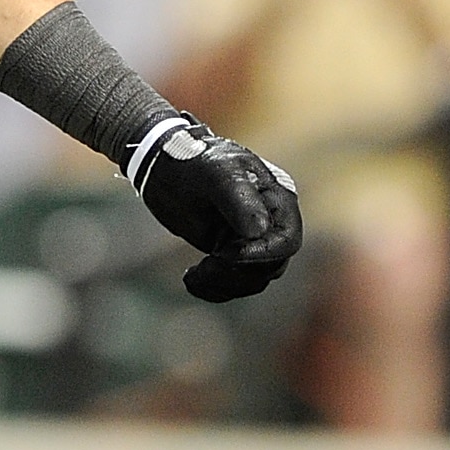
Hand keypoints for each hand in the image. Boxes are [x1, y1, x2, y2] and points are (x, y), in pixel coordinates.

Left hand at [127, 115, 302, 302]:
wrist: (163, 163)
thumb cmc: (192, 160)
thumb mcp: (214, 174)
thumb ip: (238, 199)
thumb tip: (259, 231)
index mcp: (277, 199)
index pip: (287, 241)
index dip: (262, 255)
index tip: (225, 255)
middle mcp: (270, 222)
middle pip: (271, 266)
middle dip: (236, 272)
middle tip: (203, 266)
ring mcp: (250, 240)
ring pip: (252, 279)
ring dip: (223, 284)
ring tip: (192, 275)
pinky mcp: (230, 253)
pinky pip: (233, 283)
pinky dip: (214, 289)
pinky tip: (191, 281)